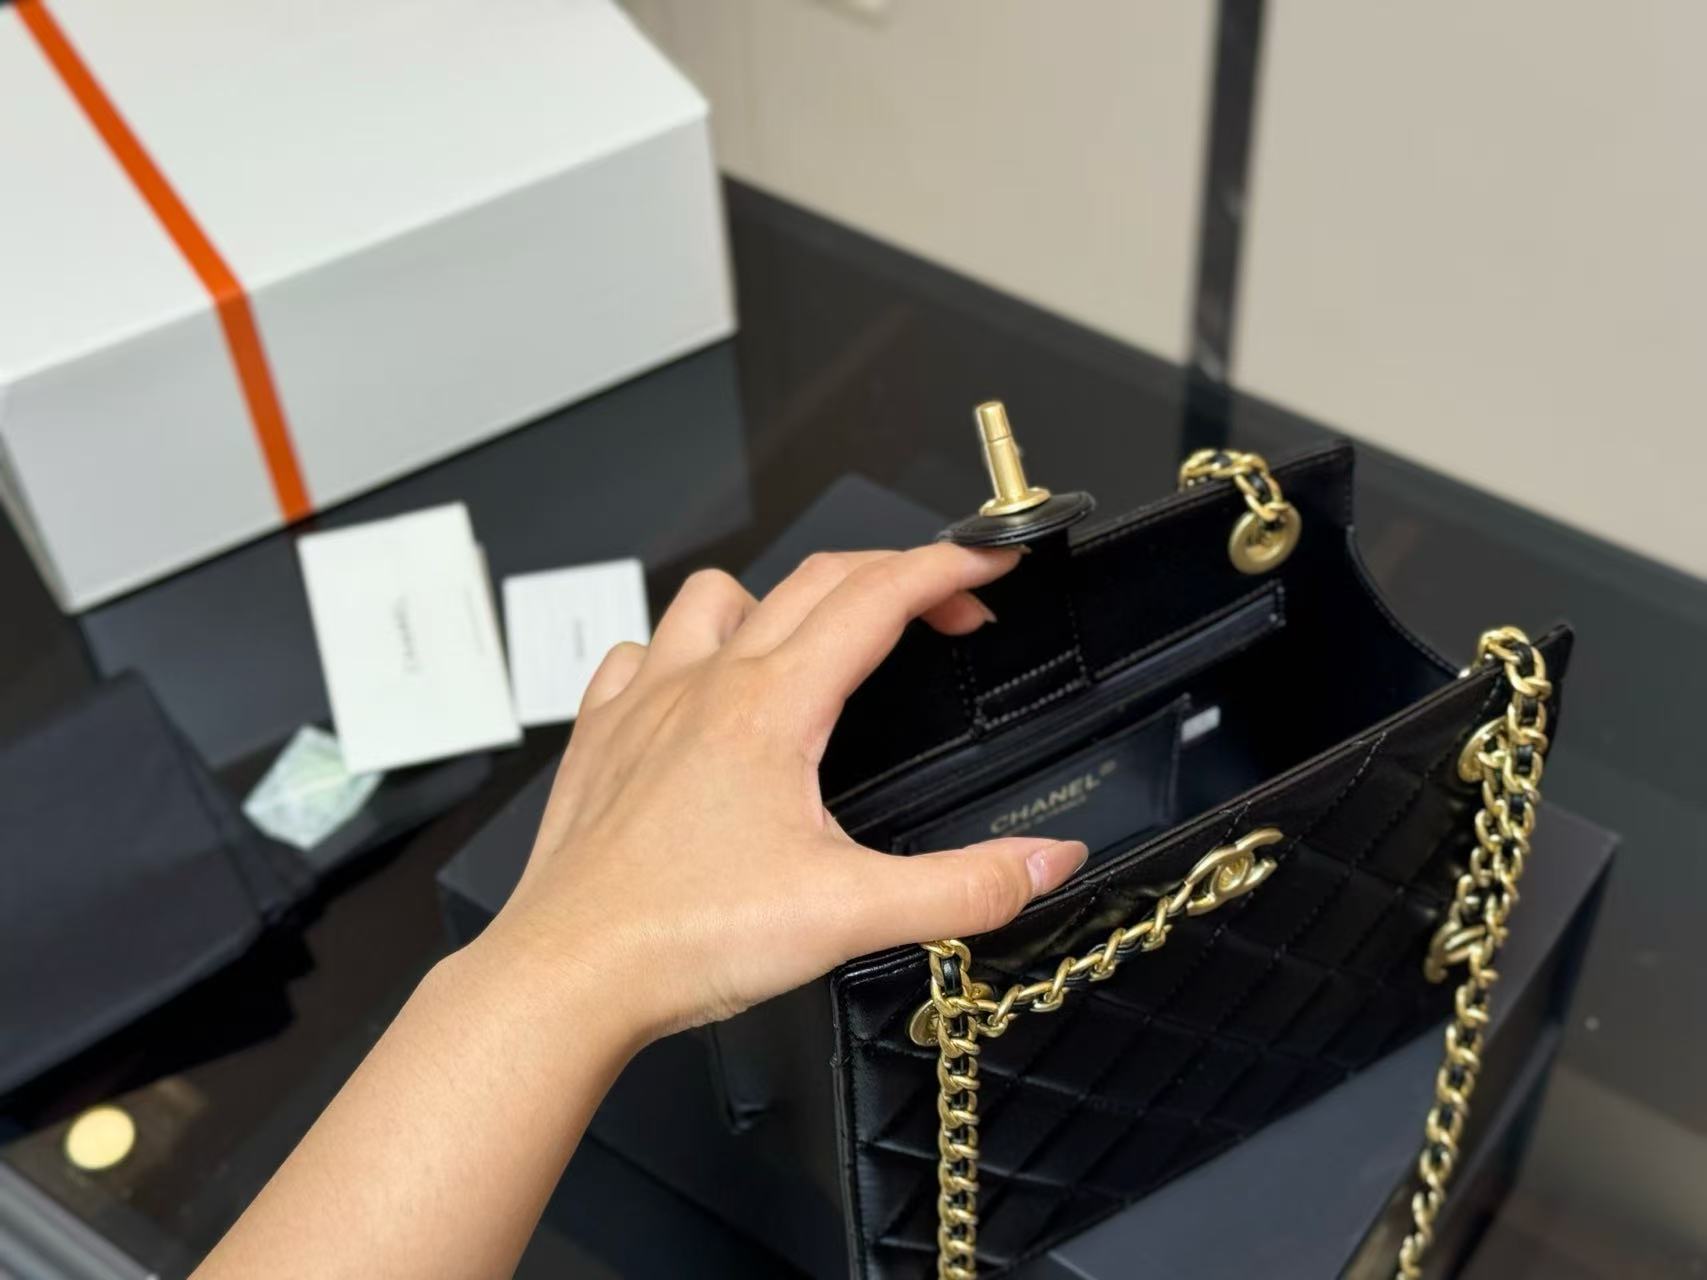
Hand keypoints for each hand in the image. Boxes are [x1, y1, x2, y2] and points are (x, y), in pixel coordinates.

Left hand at [484, 544, 1089, 1038]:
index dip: (950, 567)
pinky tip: (699, 691)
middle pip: (815, 581)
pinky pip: (641, 654)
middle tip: (947, 611)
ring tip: (818, 643)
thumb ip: (965, 887)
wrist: (568, 975)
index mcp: (772, 706)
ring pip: (716, 598)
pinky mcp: (603, 737)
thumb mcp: (850, 916)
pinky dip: (682, 651)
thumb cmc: (684, 938)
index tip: (995, 559)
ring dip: (781, 601)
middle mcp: (706, 683)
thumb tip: (1047, 860)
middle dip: (896, 577)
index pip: (879, 597)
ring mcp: (645, 702)